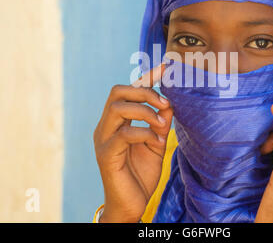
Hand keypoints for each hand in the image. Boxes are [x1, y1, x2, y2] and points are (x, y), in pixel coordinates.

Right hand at [93, 64, 172, 222]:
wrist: (131, 204)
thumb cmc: (141, 174)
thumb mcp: (155, 144)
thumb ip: (160, 123)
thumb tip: (169, 104)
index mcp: (116, 121)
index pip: (128, 91)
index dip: (146, 77)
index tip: (165, 67)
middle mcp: (106, 126)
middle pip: (117, 91)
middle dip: (144, 91)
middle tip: (165, 103)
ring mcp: (103, 139)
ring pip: (118, 107)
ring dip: (144, 111)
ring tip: (162, 123)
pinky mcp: (106, 154)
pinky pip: (124, 134)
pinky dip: (144, 133)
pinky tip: (157, 142)